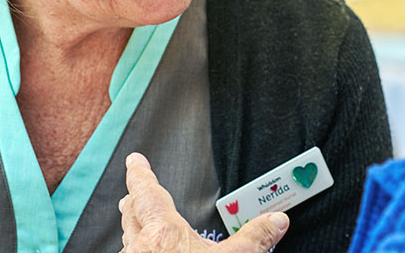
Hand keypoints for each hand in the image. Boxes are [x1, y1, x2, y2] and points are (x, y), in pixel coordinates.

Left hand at [120, 152, 289, 252]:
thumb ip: (254, 238)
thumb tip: (276, 222)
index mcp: (163, 235)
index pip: (145, 193)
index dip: (139, 174)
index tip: (134, 161)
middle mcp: (140, 251)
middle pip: (131, 217)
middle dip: (133, 203)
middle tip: (132, 193)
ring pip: (128, 245)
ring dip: (134, 233)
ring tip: (138, 228)